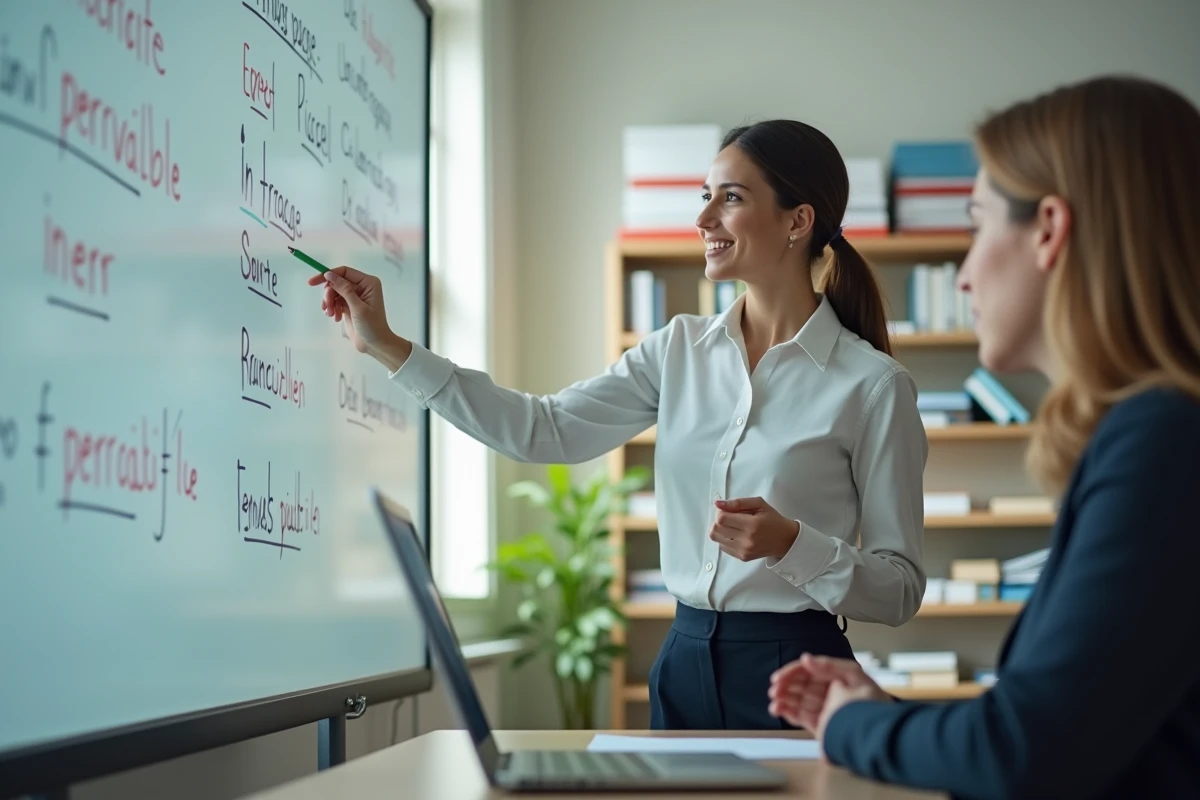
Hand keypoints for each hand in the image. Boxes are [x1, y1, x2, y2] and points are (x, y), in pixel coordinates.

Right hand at [308, 267, 410, 369]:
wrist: (375, 345)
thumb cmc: (372, 326)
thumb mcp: (357, 307)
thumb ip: (344, 289)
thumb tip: (329, 274)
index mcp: (368, 283)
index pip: (344, 272)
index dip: (328, 275)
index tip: (313, 282)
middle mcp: (362, 287)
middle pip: (337, 282)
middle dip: (329, 294)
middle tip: (327, 307)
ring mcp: (355, 296)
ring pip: (334, 292)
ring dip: (329, 303)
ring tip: (331, 315)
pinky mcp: (349, 305)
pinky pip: (335, 301)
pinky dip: (332, 308)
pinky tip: (335, 318)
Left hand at [709, 496, 798, 560]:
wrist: (785, 540)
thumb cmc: (773, 520)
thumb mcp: (759, 504)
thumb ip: (738, 502)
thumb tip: (717, 503)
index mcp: (752, 524)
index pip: (722, 519)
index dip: (721, 512)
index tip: (728, 510)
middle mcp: (747, 540)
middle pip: (716, 529)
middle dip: (719, 520)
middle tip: (730, 517)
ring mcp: (744, 551)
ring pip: (716, 538)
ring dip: (720, 530)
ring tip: (732, 526)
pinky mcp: (742, 557)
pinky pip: (722, 546)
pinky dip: (724, 539)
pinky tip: (735, 535)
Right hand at [768, 653, 890, 735]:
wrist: (874, 734)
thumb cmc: (868, 703)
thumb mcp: (851, 675)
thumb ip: (828, 665)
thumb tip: (806, 659)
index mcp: (838, 678)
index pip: (809, 671)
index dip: (793, 673)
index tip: (779, 678)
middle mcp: (830, 692)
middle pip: (802, 686)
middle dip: (786, 686)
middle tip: (774, 689)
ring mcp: (825, 709)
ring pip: (799, 701)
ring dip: (784, 700)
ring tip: (774, 702)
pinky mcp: (822, 726)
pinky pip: (801, 717)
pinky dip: (788, 713)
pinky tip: (778, 710)